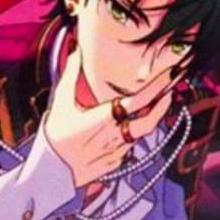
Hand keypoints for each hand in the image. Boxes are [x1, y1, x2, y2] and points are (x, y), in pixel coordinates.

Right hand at [42, 49, 174, 188]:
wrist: (49, 170)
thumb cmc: (54, 133)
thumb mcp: (61, 102)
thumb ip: (70, 74)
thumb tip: (76, 49)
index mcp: (100, 119)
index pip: (136, 103)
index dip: (155, 90)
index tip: (167, 77)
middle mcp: (112, 137)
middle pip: (147, 122)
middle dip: (163, 106)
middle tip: (170, 90)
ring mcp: (115, 153)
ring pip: (140, 135)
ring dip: (150, 119)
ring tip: (156, 104)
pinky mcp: (115, 164)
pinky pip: (130, 148)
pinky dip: (133, 135)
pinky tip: (132, 126)